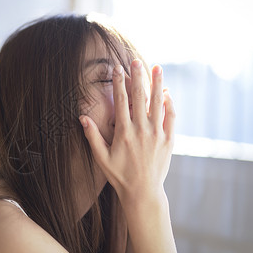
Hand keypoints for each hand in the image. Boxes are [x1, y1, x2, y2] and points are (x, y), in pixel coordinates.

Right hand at [79, 59, 174, 202]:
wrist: (143, 192)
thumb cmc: (120, 175)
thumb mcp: (101, 158)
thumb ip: (92, 136)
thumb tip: (81, 117)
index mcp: (124, 132)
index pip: (121, 100)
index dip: (119, 82)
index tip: (118, 68)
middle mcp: (141, 129)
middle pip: (139, 97)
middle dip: (137, 76)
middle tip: (136, 60)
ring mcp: (157, 134)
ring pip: (158, 103)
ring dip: (157, 83)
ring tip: (157, 67)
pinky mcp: (168, 140)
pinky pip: (171, 117)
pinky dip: (169, 104)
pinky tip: (166, 93)